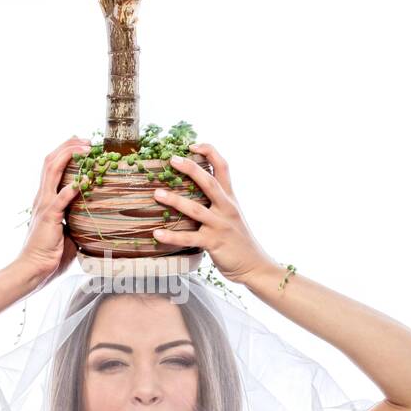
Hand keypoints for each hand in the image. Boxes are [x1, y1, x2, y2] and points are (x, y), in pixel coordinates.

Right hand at [16, 135, 91, 286]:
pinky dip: (72, 188)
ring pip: (52, 171)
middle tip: (86, 140)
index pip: (52, 167)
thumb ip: (76, 220)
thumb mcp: (67, 232)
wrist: (34, 270)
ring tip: (85, 149)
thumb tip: (94, 218)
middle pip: (50, 162)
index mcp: (45, 199)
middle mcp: (42, 197)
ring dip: (69, 157)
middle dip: (68, 147)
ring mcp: (44, 205)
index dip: (65, 152)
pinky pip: (60, 198)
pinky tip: (84, 181)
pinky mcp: (48, 217)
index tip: (82, 145)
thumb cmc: (50, 255)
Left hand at [151, 142, 270, 284]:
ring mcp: (220, 226)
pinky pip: (190, 239)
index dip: (209, 152)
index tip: (192, 144)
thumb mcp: (231, 215)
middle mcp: (226, 208)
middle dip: (190, 168)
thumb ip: (217, 202)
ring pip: (196, 209)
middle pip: (209, 182)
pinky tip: (157, 234)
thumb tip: (194, 190)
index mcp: (230, 198)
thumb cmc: (237, 240)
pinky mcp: (214, 243)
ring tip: (156, 194)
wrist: (254, 266)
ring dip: (175, 201)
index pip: (223, 167)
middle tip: (172, 160)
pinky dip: (172, 236)